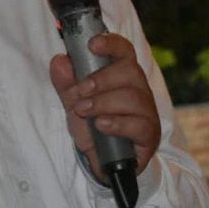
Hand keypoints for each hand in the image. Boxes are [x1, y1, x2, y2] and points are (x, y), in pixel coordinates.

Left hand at [49, 32, 160, 182]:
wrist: (103, 164)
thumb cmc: (94, 129)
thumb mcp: (74, 105)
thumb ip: (66, 84)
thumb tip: (59, 61)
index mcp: (122, 77)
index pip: (124, 51)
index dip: (111, 43)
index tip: (93, 45)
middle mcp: (139, 90)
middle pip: (129, 71)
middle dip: (101, 79)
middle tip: (80, 92)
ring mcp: (146, 112)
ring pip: (132, 96)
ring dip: (103, 102)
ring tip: (83, 111)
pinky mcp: (149, 134)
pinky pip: (138, 124)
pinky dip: (117, 123)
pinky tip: (102, 125)